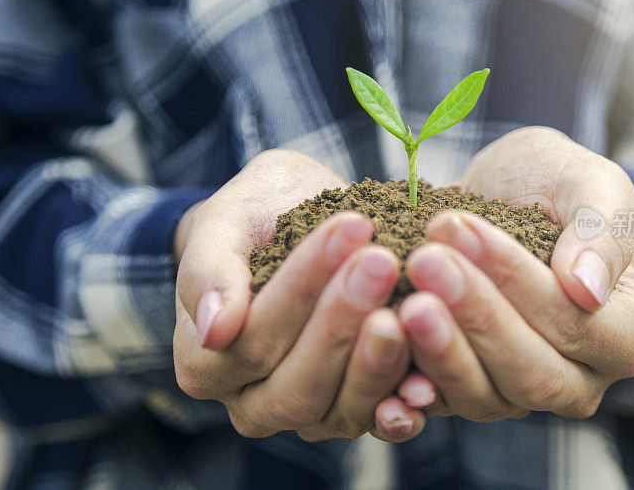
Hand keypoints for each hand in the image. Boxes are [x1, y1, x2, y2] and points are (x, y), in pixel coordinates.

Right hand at [173, 149, 423, 441]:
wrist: (293, 222)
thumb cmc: (255, 217)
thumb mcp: (227, 221)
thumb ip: (210, 271)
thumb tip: (214, 330)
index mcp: (205, 361)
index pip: (253, 337)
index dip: (303, 285)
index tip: (349, 227)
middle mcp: (252, 401)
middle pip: (296, 384)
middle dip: (343, 322)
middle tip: (383, 262)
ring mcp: (307, 413)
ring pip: (341, 409)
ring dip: (380, 359)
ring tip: (413, 305)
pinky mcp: (353, 409)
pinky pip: (379, 417)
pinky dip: (406, 399)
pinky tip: (429, 370)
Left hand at [394, 127, 633, 418]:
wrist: (495, 195)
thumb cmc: (551, 184)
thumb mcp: (588, 183)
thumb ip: (601, 231)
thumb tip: (589, 291)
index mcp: (622, 337)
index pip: (573, 324)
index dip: (515, 280)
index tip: (461, 228)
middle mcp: (576, 381)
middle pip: (529, 373)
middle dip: (474, 315)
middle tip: (424, 261)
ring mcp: (516, 394)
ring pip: (482, 396)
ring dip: (438, 347)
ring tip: (403, 297)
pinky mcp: (463, 394)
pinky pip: (436, 404)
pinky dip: (405, 386)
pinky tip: (380, 349)